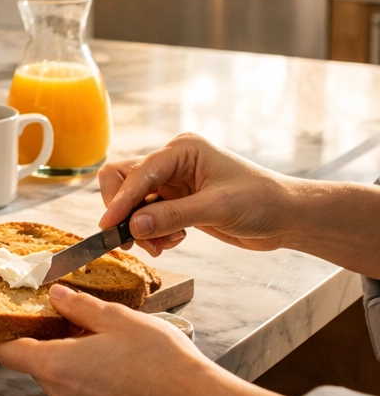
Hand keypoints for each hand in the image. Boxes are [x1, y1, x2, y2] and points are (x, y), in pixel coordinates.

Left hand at [0, 285, 213, 395]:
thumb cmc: (160, 362)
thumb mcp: (115, 319)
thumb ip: (78, 305)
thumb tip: (53, 295)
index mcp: (56, 368)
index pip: (6, 351)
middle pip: (33, 360)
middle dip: (36, 333)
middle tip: (43, 304)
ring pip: (57, 372)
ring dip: (62, 348)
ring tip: (82, 321)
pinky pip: (76, 386)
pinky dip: (78, 365)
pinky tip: (101, 347)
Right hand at [97, 133, 294, 256]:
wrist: (287, 217)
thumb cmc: (261, 202)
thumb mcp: (217, 208)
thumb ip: (172, 216)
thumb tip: (132, 226)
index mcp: (182, 150)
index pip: (138, 172)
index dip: (121, 199)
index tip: (109, 226)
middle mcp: (172, 162)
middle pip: (125, 180)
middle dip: (125, 211)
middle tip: (131, 240)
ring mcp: (173, 182)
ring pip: (134, 202)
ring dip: (140, 227)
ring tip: (160, 246)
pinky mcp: (176, 201)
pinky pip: (147, 215)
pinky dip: (152, 232)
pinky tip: (173, 241)